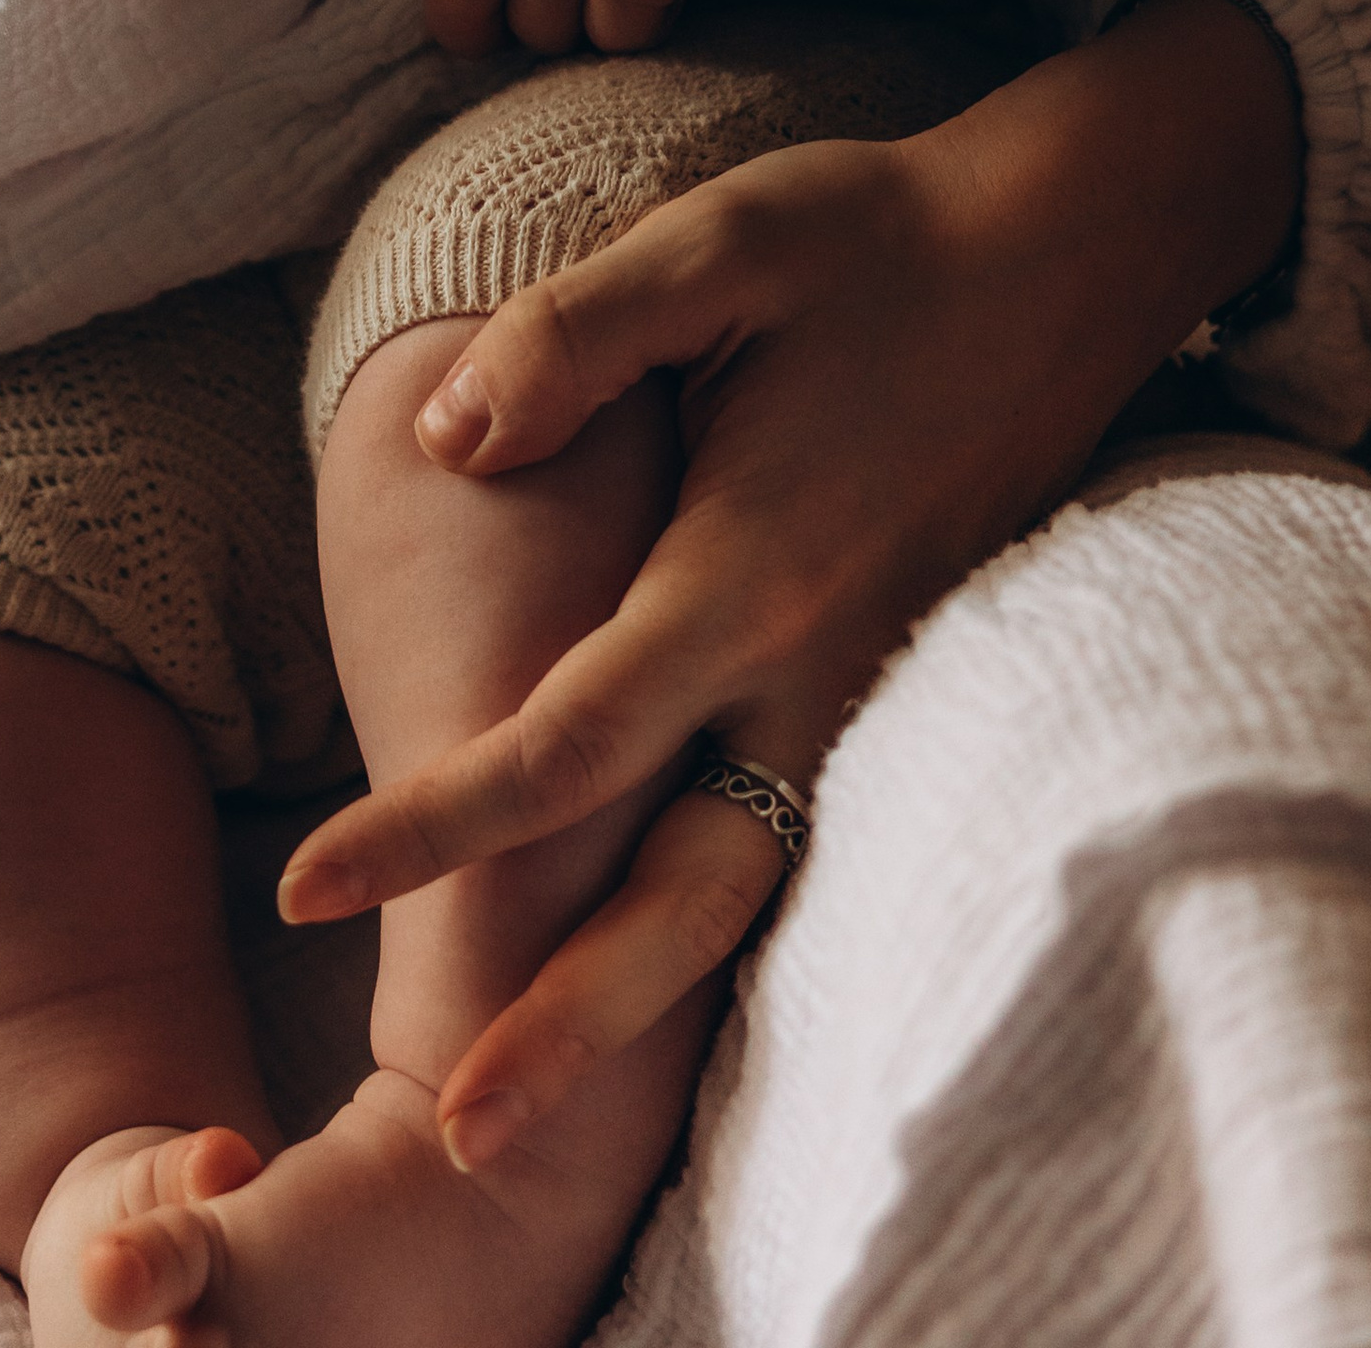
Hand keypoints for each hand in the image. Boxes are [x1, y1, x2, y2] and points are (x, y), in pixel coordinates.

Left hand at [278, 0, 1299, 1165]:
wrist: (1061, 256)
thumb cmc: (868, 237)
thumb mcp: (715, 241)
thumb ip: (574, 335)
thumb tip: (444, 440)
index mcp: (744, 573)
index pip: (564, 743)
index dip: (433, 823)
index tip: (309, 882)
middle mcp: (811, 667)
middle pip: (680, 895)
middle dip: (566, 1021)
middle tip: (457, 1132)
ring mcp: (863, 695)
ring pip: (748, 902)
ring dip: (639, 1012)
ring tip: (523, 1115)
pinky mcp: (888, 689)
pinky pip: (795, 850)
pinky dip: (715, 938)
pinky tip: (639, 985)